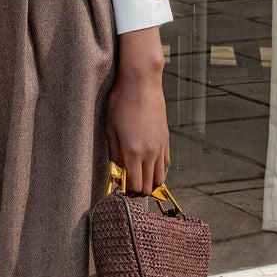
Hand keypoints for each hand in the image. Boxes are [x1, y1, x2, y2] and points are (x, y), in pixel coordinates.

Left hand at [105, 26, 169, 194]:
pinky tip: (149, 170)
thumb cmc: (120, 103)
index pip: (134, 186)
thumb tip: (118, 172)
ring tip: (138, 180)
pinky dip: (158, 172)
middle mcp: (150, 153)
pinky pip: (165, 165)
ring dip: (149, 184)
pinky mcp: (166, 140)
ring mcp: (160, 147)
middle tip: (127, 188)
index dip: (127, 193)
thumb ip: (114, 154)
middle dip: (137, 192)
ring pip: (160, 178)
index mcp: (133, 152)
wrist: (141, 83)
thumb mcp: (110, 129)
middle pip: (148, 186)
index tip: (119, 190)